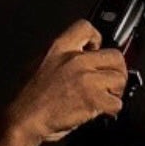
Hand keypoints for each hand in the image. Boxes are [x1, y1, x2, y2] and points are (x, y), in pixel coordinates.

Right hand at [3, 19, 132, 145]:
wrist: (24, 118)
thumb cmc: (28, 97)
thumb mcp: (40, 63)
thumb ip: (61, 57)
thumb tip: (79, 57)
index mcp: (60, 47)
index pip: (87, 28)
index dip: (97, 39)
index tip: (97, 50)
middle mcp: (76, 59)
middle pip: (115, 55)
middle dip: (116, 69)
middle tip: (110, 80)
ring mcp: (86, 79)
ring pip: (120, 78)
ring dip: (116, 90)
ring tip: (105, 96)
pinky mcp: (93, 98)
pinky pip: (117, 102)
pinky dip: (112, 109)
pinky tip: (101, 111)